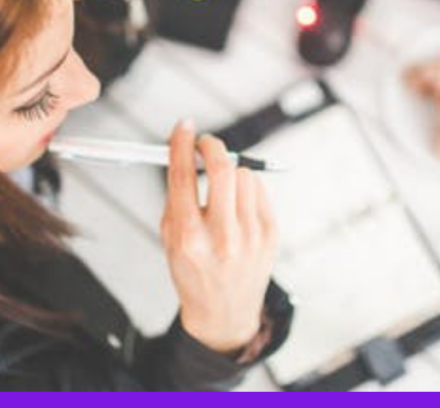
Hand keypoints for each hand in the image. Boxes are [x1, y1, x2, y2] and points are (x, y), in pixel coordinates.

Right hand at [161, 119, 279, 352]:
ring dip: (230, 172)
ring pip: (244, 175)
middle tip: (205, 143)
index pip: (183, 176)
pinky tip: (237, 206)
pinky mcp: (270, 234)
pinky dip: (246, 189)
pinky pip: (259, 190)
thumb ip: (176, 196)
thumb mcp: (169, 239)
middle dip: (212, 146)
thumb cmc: (194, 272)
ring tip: (222, 190)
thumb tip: (184, 151)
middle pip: (221, 168)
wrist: (223, 312)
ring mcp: (250, 236)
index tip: (184, 126)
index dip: (182, 144)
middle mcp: (221, 237)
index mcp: (188, 238)